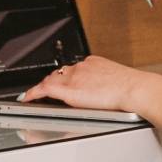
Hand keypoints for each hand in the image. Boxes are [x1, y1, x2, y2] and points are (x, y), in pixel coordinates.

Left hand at [18, 55, 148, 112]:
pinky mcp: (70, 89)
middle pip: (60, 73)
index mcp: (93, 63)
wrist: (134, 89)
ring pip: (52, 80)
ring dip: (44, 87)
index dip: (64, 76)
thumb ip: (105, 82)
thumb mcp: (117, 79)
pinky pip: (45, 88)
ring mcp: (74, 76)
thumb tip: (105, 90)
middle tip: (44, 90)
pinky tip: (28, 98)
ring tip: (35, 95)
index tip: (62, 80)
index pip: (73, 69)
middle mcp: (81, 67)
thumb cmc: (131, 88)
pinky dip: (34, 92)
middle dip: (51, 81)